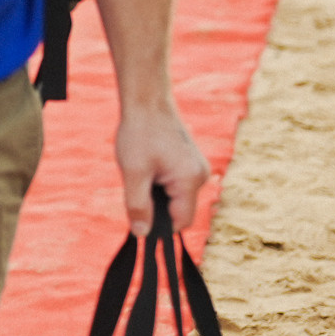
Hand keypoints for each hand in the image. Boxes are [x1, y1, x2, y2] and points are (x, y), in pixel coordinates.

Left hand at [115, 103, 210, 236]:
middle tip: (137, 185)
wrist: (147, 101)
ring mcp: (197, 167)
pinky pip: (178, 183)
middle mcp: (200, 175)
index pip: (180, 222)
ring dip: (158, 192)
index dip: (159, 226)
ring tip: (143, 171)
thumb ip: (138, 205)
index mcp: (190, 180)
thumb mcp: (133, 172)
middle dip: (157, 205)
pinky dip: (162, 182)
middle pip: (179, 209)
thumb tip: (142, 234)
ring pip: (177, 196)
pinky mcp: (191, 161)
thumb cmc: (140, 133)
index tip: (139, 216)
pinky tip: (149, 166)